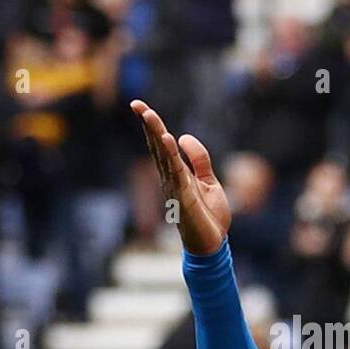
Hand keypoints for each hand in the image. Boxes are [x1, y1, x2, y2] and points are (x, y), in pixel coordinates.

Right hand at [131, 99, 229, 254]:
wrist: (213, 245)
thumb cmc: (209, 216)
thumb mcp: (208, 181)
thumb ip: (199, 160)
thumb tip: (183, 136)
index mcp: (176, 173)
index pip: (161, 145)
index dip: (153, 126)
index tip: (141, 107)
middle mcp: (171, 178)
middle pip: (157, 147)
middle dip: (148, 125)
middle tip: (136, 103)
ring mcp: (175, 187)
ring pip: (163, 156)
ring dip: (156, 134)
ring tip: (148, 114)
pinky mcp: (183, 197)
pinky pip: (176, 172)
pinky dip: (171, 155)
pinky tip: (167, 138)